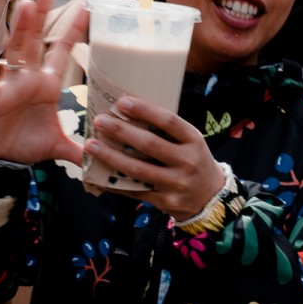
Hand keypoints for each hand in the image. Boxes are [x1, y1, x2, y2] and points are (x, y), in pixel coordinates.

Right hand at [0, 0, 87, 166]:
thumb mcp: (57, 147)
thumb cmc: (25, 143)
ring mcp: (10, 85)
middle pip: (35, 39)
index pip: (62, 51)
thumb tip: (101, 158)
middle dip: (41, 13)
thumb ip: (78, 151)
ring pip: (15, 51)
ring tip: (25, 5)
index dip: (74, 30)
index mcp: (47, 84)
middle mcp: (29, 78)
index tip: (87, 6)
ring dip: (20, 29)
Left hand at [88, 97, 224, 221]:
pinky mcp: (165, 201)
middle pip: (150, 144)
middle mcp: (187, 161)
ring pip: (137, 169)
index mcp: (193, 140)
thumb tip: (129, 111)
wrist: (211, 197)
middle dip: (121, 131)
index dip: (145, 110)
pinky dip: (114, 183)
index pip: (169, 121)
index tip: (122, 102)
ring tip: (91, 145)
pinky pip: (135, 191)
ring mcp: (176, 183)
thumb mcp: (190, 142)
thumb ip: (167, 130)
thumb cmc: (193, 160)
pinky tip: (97, 174)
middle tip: (99, 121)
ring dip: (111, 157)